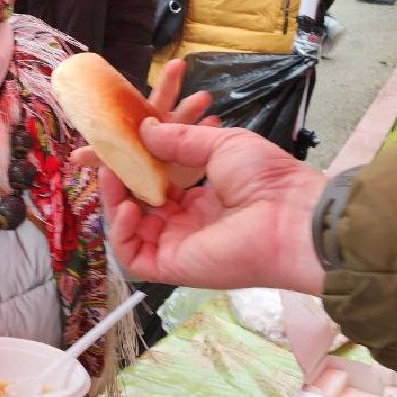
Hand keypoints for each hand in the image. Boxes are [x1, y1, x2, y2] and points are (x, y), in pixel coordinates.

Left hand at [72, 60, 218, 187]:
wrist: (152, 193)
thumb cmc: (131, 170)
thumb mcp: (114, 162)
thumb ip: (99, 156)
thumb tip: (74, 157)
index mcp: (147, 123)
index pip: (156, 99)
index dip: (168, 82)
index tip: (176, 64)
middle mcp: (166, 128)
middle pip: (171, 103)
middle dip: (177, 85)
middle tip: (182, 65)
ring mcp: (181, 143)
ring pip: (189, 122)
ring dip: (194, 110)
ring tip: (203, 97)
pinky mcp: (193, 160)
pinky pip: (203, 146)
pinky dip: (209, 135)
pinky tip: (215, 125)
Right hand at [100, 122, 326, 294]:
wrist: (292, 217)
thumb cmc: (267, 179)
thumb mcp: (221, 143)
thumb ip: (180, 139)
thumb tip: (144, 130)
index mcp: (203, 199)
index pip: (157, 184)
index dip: (135, 166)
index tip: (118, 145)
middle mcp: (188, 224)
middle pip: (139, 205)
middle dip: (119, 181)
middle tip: (104, 157)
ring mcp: (179, 246)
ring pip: (130, 229)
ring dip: (114, 202)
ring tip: (110, 175)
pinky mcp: (173, 267)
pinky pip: (134, 255)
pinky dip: (121, 232)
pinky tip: (125, 207)